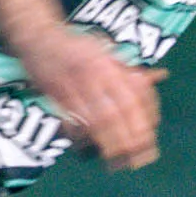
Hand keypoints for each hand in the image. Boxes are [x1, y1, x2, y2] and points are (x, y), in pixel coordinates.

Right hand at [19, 30, 164, 169]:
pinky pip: (69, 120)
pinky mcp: (52, 95)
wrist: (37, 35)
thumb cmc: (78, 46)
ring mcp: (69, 86)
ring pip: (92, 121)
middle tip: (138, 159)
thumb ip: (128, 69)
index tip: (149, 142)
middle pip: (113, 114)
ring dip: (107, 144)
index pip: (130, 98)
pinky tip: (89, 148)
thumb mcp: (106, 50)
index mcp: (108, 64)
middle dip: (127, 140)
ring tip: (118, 162)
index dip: (142, 122)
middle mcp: (90, 76)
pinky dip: (81, 137)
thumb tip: (158, 77)